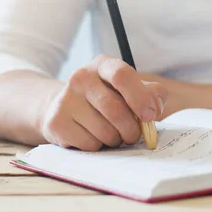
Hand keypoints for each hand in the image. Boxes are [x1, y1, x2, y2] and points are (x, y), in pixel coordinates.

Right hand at [39, 54, 167, 150]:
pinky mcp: (56, 122)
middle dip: (131, 129)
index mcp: (103, 65)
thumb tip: (155, 106)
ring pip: (104, 131)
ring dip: (116, 140)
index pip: (122, 75)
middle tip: (134, 135)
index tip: (150, 116)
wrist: (66, 109)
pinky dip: (99, 147)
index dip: (140, 98)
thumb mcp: (130, 89)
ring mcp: (65, 99)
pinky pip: (89, 144)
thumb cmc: (107, 99)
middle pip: (115, 109)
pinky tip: (94, 137)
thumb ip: (151, 94)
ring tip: (112, 134)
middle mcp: (81, 77)